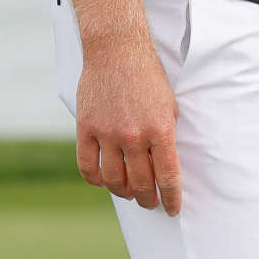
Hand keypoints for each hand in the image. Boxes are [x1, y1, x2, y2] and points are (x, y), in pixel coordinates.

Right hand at [75, 39, 182, 215]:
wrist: (117, 49)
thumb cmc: (147, 75)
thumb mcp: (169, 104)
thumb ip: (165, 134)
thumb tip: (164, 163)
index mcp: (160, 129)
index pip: (168, 176)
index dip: (171, 198)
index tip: (172, 208)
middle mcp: (134, 135)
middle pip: (140, 183)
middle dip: (148, 199)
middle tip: (150, 201)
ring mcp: (108, 133)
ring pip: (113, 180)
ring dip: (123, 193)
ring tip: (129, 193)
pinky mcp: (86, 128)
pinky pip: (88, 167)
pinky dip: (96, 180)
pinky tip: (104, 180)